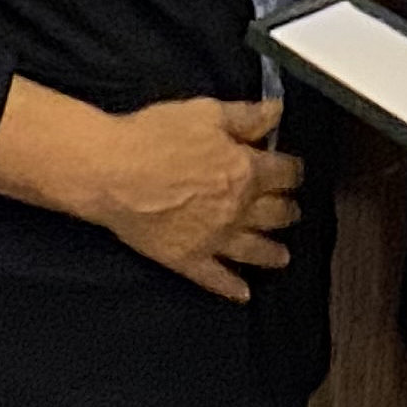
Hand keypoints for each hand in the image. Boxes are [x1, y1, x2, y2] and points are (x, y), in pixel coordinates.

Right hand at [64, 95, 305, 299]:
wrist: (112, 171)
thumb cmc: (155, 136)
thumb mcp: (207, 113)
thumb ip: (246, 116)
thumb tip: (277, 112)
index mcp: (245, 171)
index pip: (284, 173)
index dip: (293, 170)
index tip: (294, 171)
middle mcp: (237, 209)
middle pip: (275, 214)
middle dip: (287, 210)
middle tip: (292, 211)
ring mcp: (213, 239)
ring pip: (254, 250)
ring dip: (272, 253)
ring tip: (282, 256)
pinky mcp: (187, 259)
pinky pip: (215, 278)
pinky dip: (232, 288)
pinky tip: (243, 294)